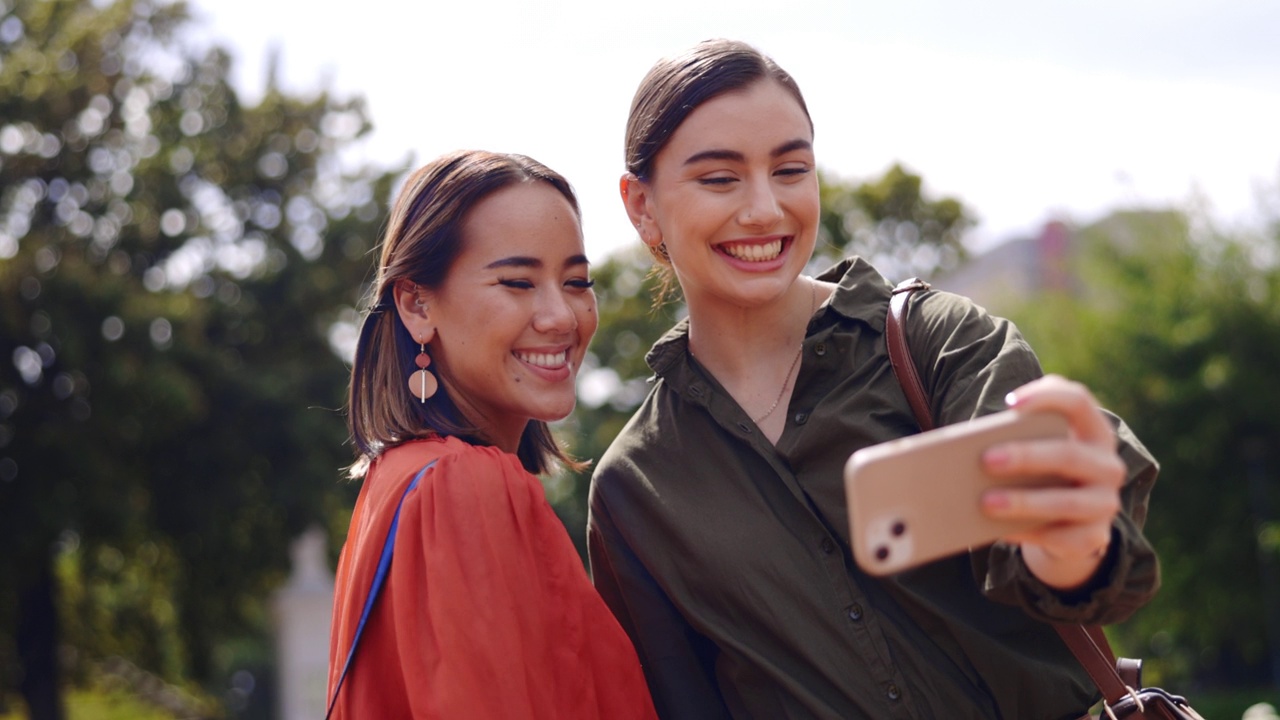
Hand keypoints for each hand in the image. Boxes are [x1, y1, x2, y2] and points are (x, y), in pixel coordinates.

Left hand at [979, 374, 1125, 590]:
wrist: (1066, 520)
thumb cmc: (1041, 470)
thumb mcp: (1036, 445)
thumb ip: (1015, 432)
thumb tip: (967, 443)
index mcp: (1093, 430)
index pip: (1077, 401)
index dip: (1045, 398)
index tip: (1009, 404)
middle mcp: (1107, 465)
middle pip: (1069, 454)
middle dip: (1026, 457)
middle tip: (986, 460)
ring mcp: (1105, 503)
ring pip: (1067, 502)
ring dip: (1023, 502)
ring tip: (985, 502)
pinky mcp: (1094, 537)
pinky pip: (1061, 538)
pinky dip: (1028, 534)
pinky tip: (999, 530)